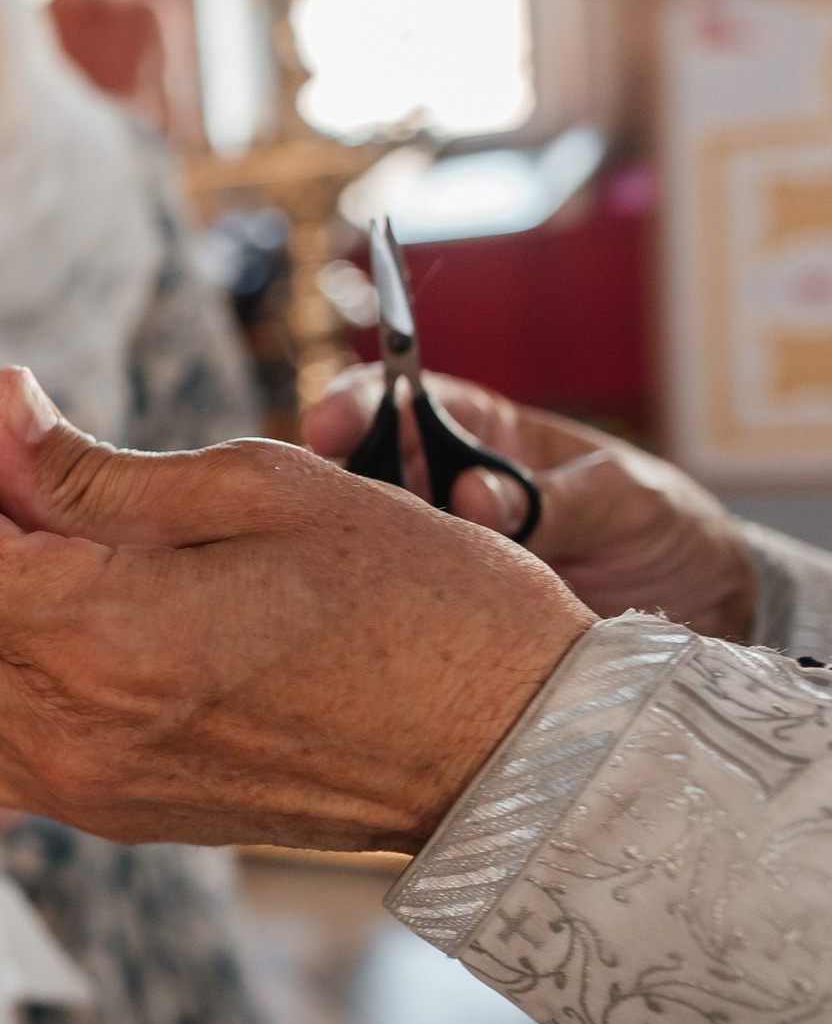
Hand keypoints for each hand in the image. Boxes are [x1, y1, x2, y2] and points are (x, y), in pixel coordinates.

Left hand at [0, 369, 593, 853]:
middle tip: (22, 451)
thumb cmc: (412, 599)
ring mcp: (77, 786)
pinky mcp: (102, 812)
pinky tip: (36, 613)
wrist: (503, 748)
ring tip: (30, 529)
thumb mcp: (256, 488)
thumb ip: (89, 469)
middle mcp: (63, 730)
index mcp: (96, 639)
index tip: (8, 401)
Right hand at [303, 365, 754, 640]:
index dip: (356, 404)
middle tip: (334, 511)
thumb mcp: (625, 499)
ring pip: (364, 543)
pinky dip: (379, 612)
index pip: (403, 400)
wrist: (695, 608)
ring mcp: (434, 553)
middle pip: (359, 473)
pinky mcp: (436, 612)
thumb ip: (554, 497)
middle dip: (334, 486)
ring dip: (354, 554)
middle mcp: (441, 488)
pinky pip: (393, 606)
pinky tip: (381, 623)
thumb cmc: (659, 525)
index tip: (327, 424)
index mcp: (482, 433)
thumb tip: (472, 496)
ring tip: (363, 573)